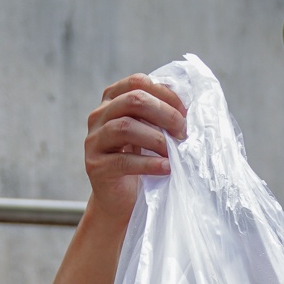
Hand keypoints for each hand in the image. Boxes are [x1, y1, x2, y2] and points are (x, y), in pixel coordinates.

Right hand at [83, 74, 186, 220]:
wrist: (121, 201)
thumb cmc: (142, 162)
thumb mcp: (150, 133)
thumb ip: (160, 116)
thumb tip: (189, 107)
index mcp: (113, 100)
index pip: (138, 82)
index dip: (165, 94)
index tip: (185, 113)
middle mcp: (99, 116)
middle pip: (132, 100)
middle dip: (164, 114)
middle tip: (183, 132)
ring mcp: (94, 140)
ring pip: (125, 127)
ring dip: (157, 139)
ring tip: (174, 152)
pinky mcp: (95, 166)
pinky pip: (123, 161)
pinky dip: (149, 164)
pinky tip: (166, 169)